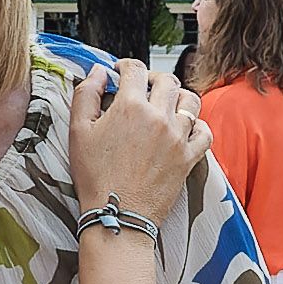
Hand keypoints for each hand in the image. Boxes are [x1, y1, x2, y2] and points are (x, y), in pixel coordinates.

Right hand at [66, 58, 210, 215]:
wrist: (117, 216)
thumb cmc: (95, 177)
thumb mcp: (78, 132)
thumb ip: (86, 94)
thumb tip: (98, 71)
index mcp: (130, 106)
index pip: (135, 69)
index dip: (125, 66)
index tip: (120, 73)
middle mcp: (159, 117)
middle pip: (166, 80)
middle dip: (153, 78)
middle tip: (142, 87)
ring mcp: (178, 137)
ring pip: (190, 100)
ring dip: (178, 97)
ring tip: (165, 104)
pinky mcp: (189, 158)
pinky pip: (204, 132)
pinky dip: (198, 125)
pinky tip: (185, 127)